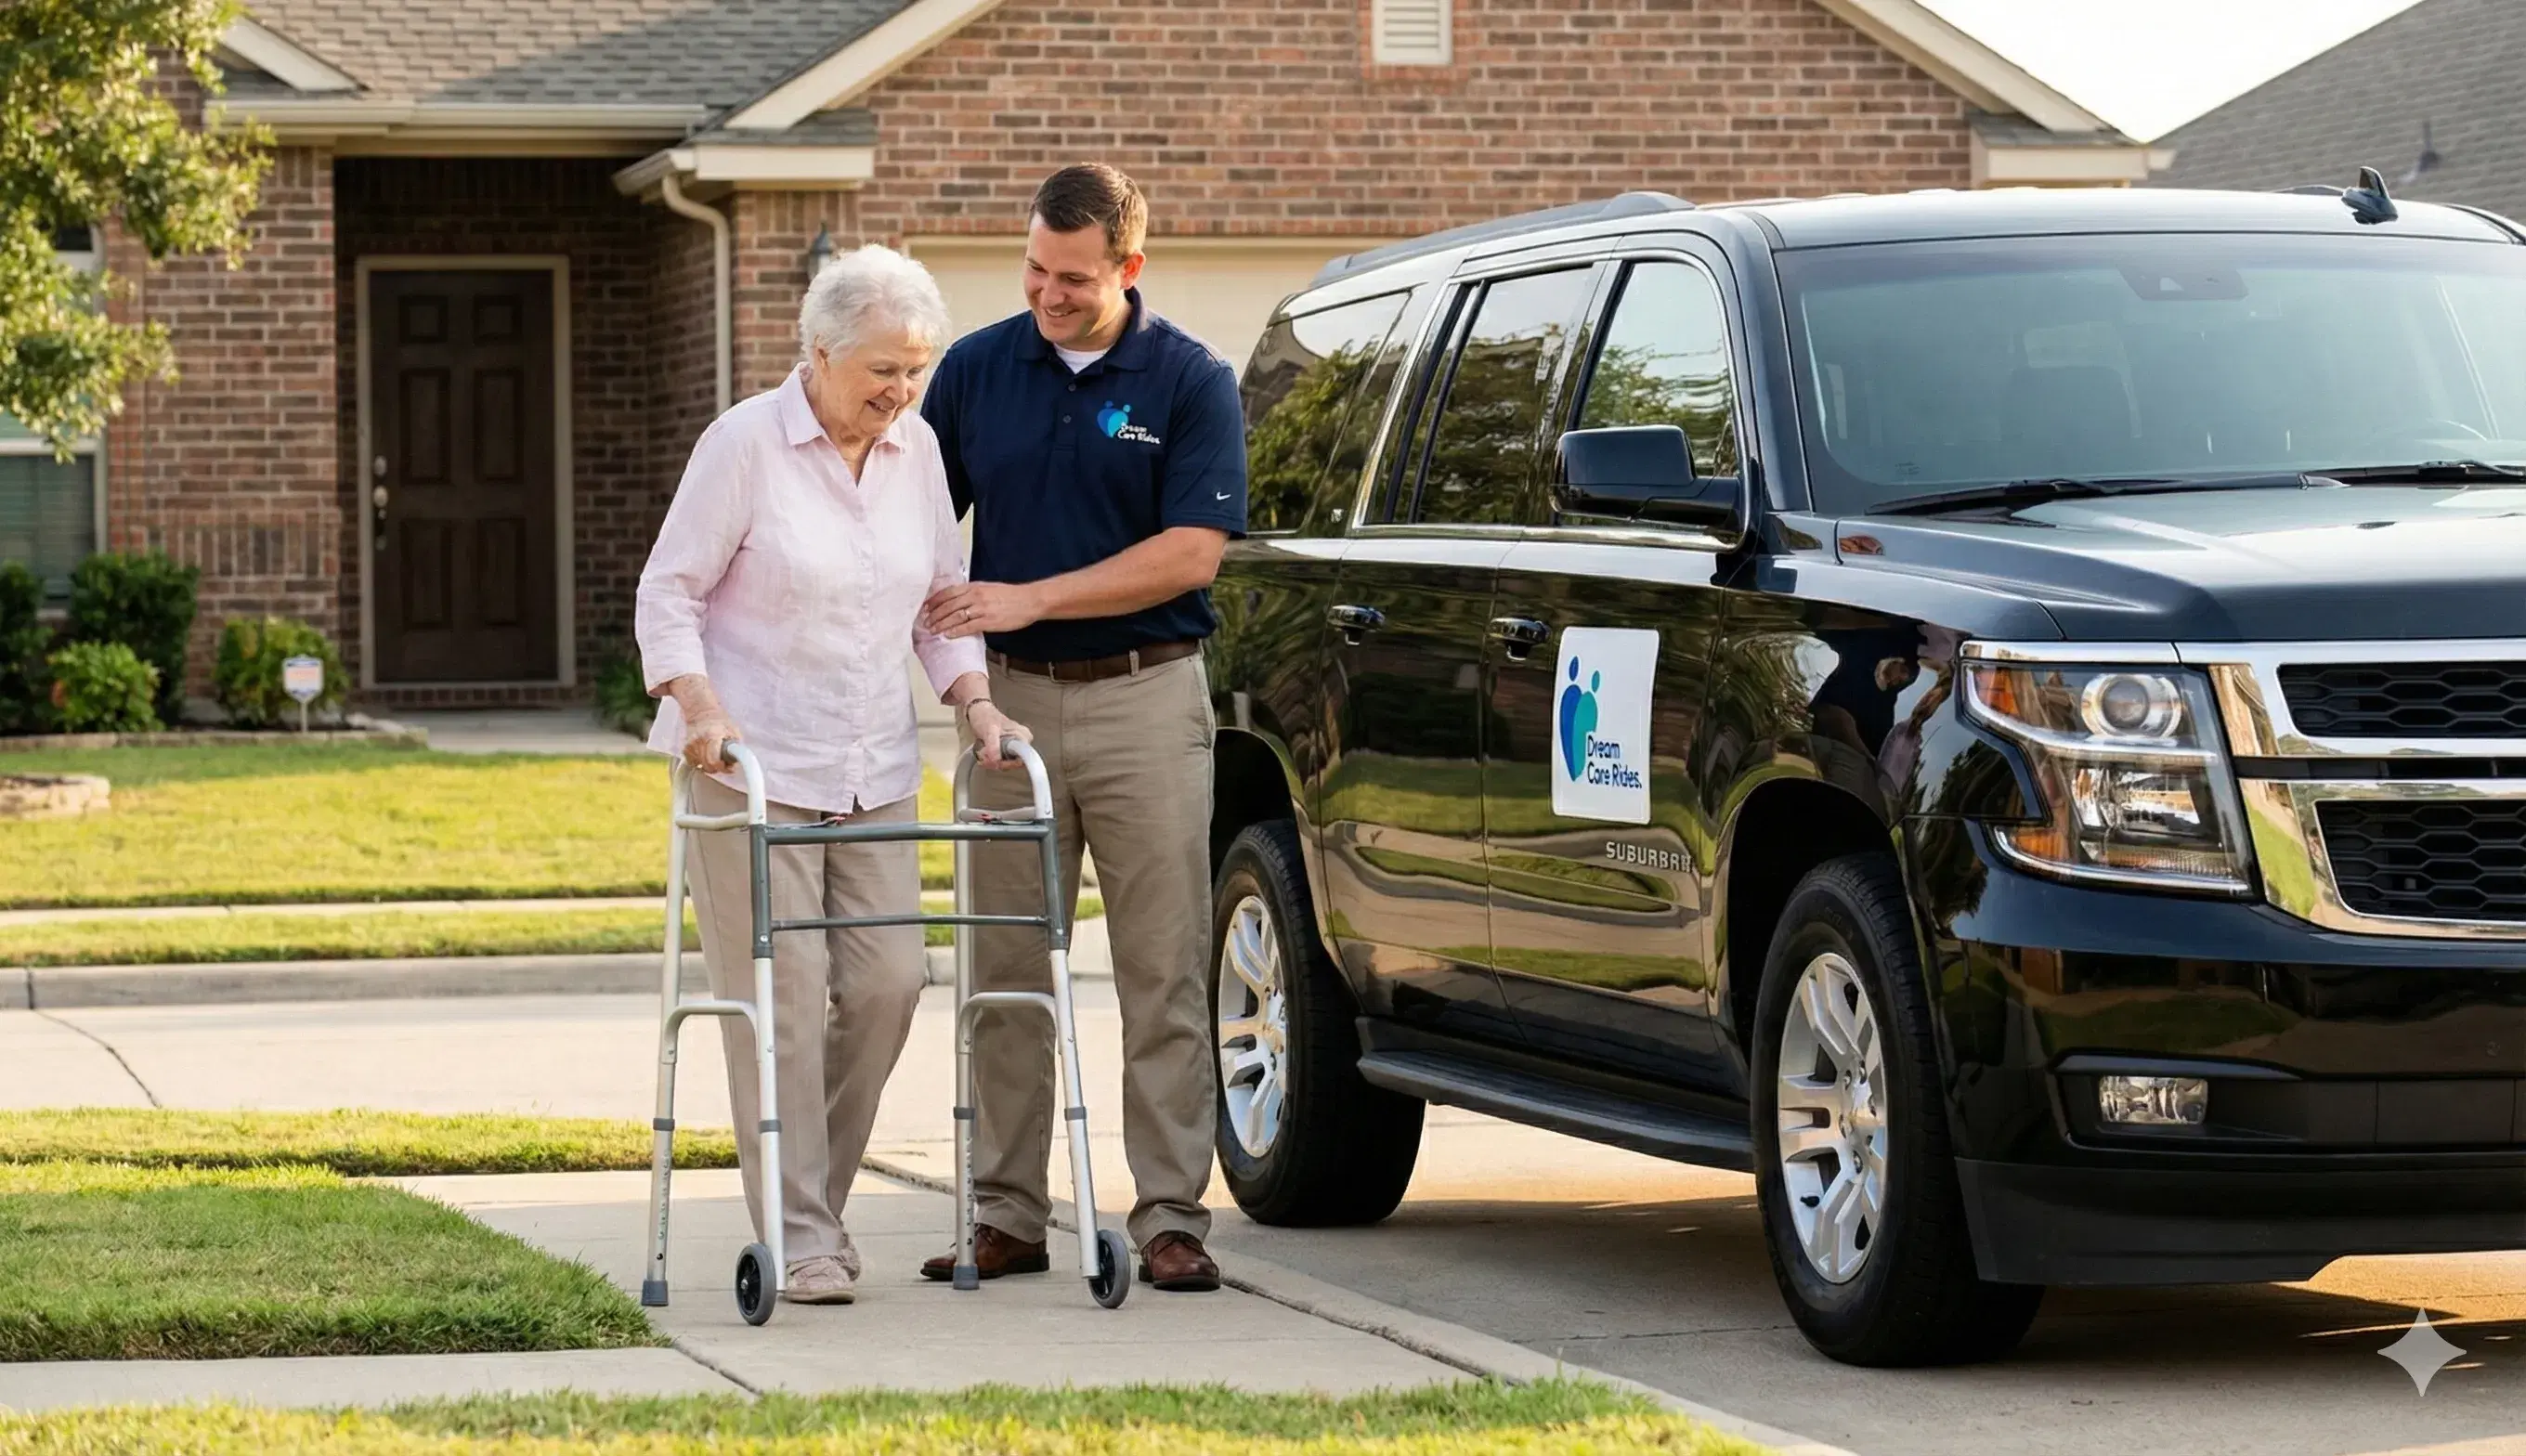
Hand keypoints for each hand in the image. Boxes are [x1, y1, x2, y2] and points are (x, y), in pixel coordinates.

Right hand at [682, 708, 741, 771]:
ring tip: (715, 758)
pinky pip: (693, 764)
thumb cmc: (720, 721)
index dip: (722, 766)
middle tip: (723, 764)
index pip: (714, 759)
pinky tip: (706, 757)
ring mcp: (690, 745)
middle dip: (717, 768)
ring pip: (701, 766)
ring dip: (709, 766)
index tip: (728, 766)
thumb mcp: (733, 730)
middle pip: (708, 765)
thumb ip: (736, 746)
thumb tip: (736, 763)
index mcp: (712, 735)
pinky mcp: (685, 749)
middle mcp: (699, 741)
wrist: (701, 711)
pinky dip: (700, 764)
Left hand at [922, 581, 1043, 637]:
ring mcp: (982, 608)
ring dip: (941, 624)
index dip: (934, 601)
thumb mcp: (989, 588)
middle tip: (925, 622)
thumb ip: (973, 592)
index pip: (948, 592)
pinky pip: (967, 627)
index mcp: (974, 586)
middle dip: (934, 614)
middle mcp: (975, 596)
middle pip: (948, 605)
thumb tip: (958, 599)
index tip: (925, 607)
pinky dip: (955, 631)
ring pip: (955, 616)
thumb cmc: (1011, 595)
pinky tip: (948, 635)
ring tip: (932, 630)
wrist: (1030, 601)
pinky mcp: (989, 621)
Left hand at [964, 699, 1031, 768]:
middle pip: (1012, 763)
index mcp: (1024, 737)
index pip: (1022, 760)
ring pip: (1005, 763)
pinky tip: (983, 753)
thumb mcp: (990, 730)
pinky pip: (1000, 761)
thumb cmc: (985, 716)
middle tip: (984, 755)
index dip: (1008, 764)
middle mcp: (1022, 743)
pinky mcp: (1006, 749)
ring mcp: (1014, 746)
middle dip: (996, 762)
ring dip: (991, 761)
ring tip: (982, 751)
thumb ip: (993, 746)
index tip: (995, 761)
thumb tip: (996, 761)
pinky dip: (990, 759)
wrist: (977, 711)